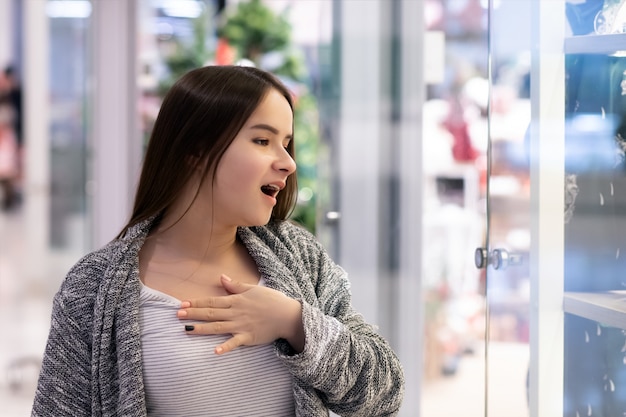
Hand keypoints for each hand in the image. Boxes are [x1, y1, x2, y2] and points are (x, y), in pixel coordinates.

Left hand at [177, 274, 304, 354]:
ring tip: (186, 331)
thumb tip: (221, 278)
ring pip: (217, 327)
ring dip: (201, 329)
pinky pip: (234, 343)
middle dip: (193, 314)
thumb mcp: (253, 289)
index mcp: (236, 300)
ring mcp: (241, 326)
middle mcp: (235, 313)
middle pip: (211, 313)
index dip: (197, 302)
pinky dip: (225, 347)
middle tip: (177, 315)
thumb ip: (235, 285)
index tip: (182, 304)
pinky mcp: (248, 337)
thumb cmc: (271, 300)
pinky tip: (215, 351)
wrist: (288, 315)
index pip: (212, 301)